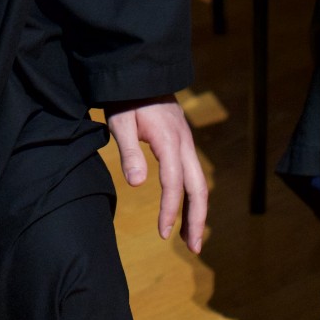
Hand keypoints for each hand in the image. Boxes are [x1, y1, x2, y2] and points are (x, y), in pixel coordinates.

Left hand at [104, 95, 207, 253]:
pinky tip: (184, 206)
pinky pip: (193, 172)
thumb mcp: (121, 121)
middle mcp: (184, 143)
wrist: (139, 70)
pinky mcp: (182, 139)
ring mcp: (186, 141)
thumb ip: (129, 151)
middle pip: (198, 187)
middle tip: (194, 249)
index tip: (163, 233)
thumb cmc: (126, 98)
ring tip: (191, 238)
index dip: (170, 211)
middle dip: (197, 219)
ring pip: (199, 181)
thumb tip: (138, 185)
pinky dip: (192, 194)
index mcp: (170, 141)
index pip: (174, 184)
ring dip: (197, 210)